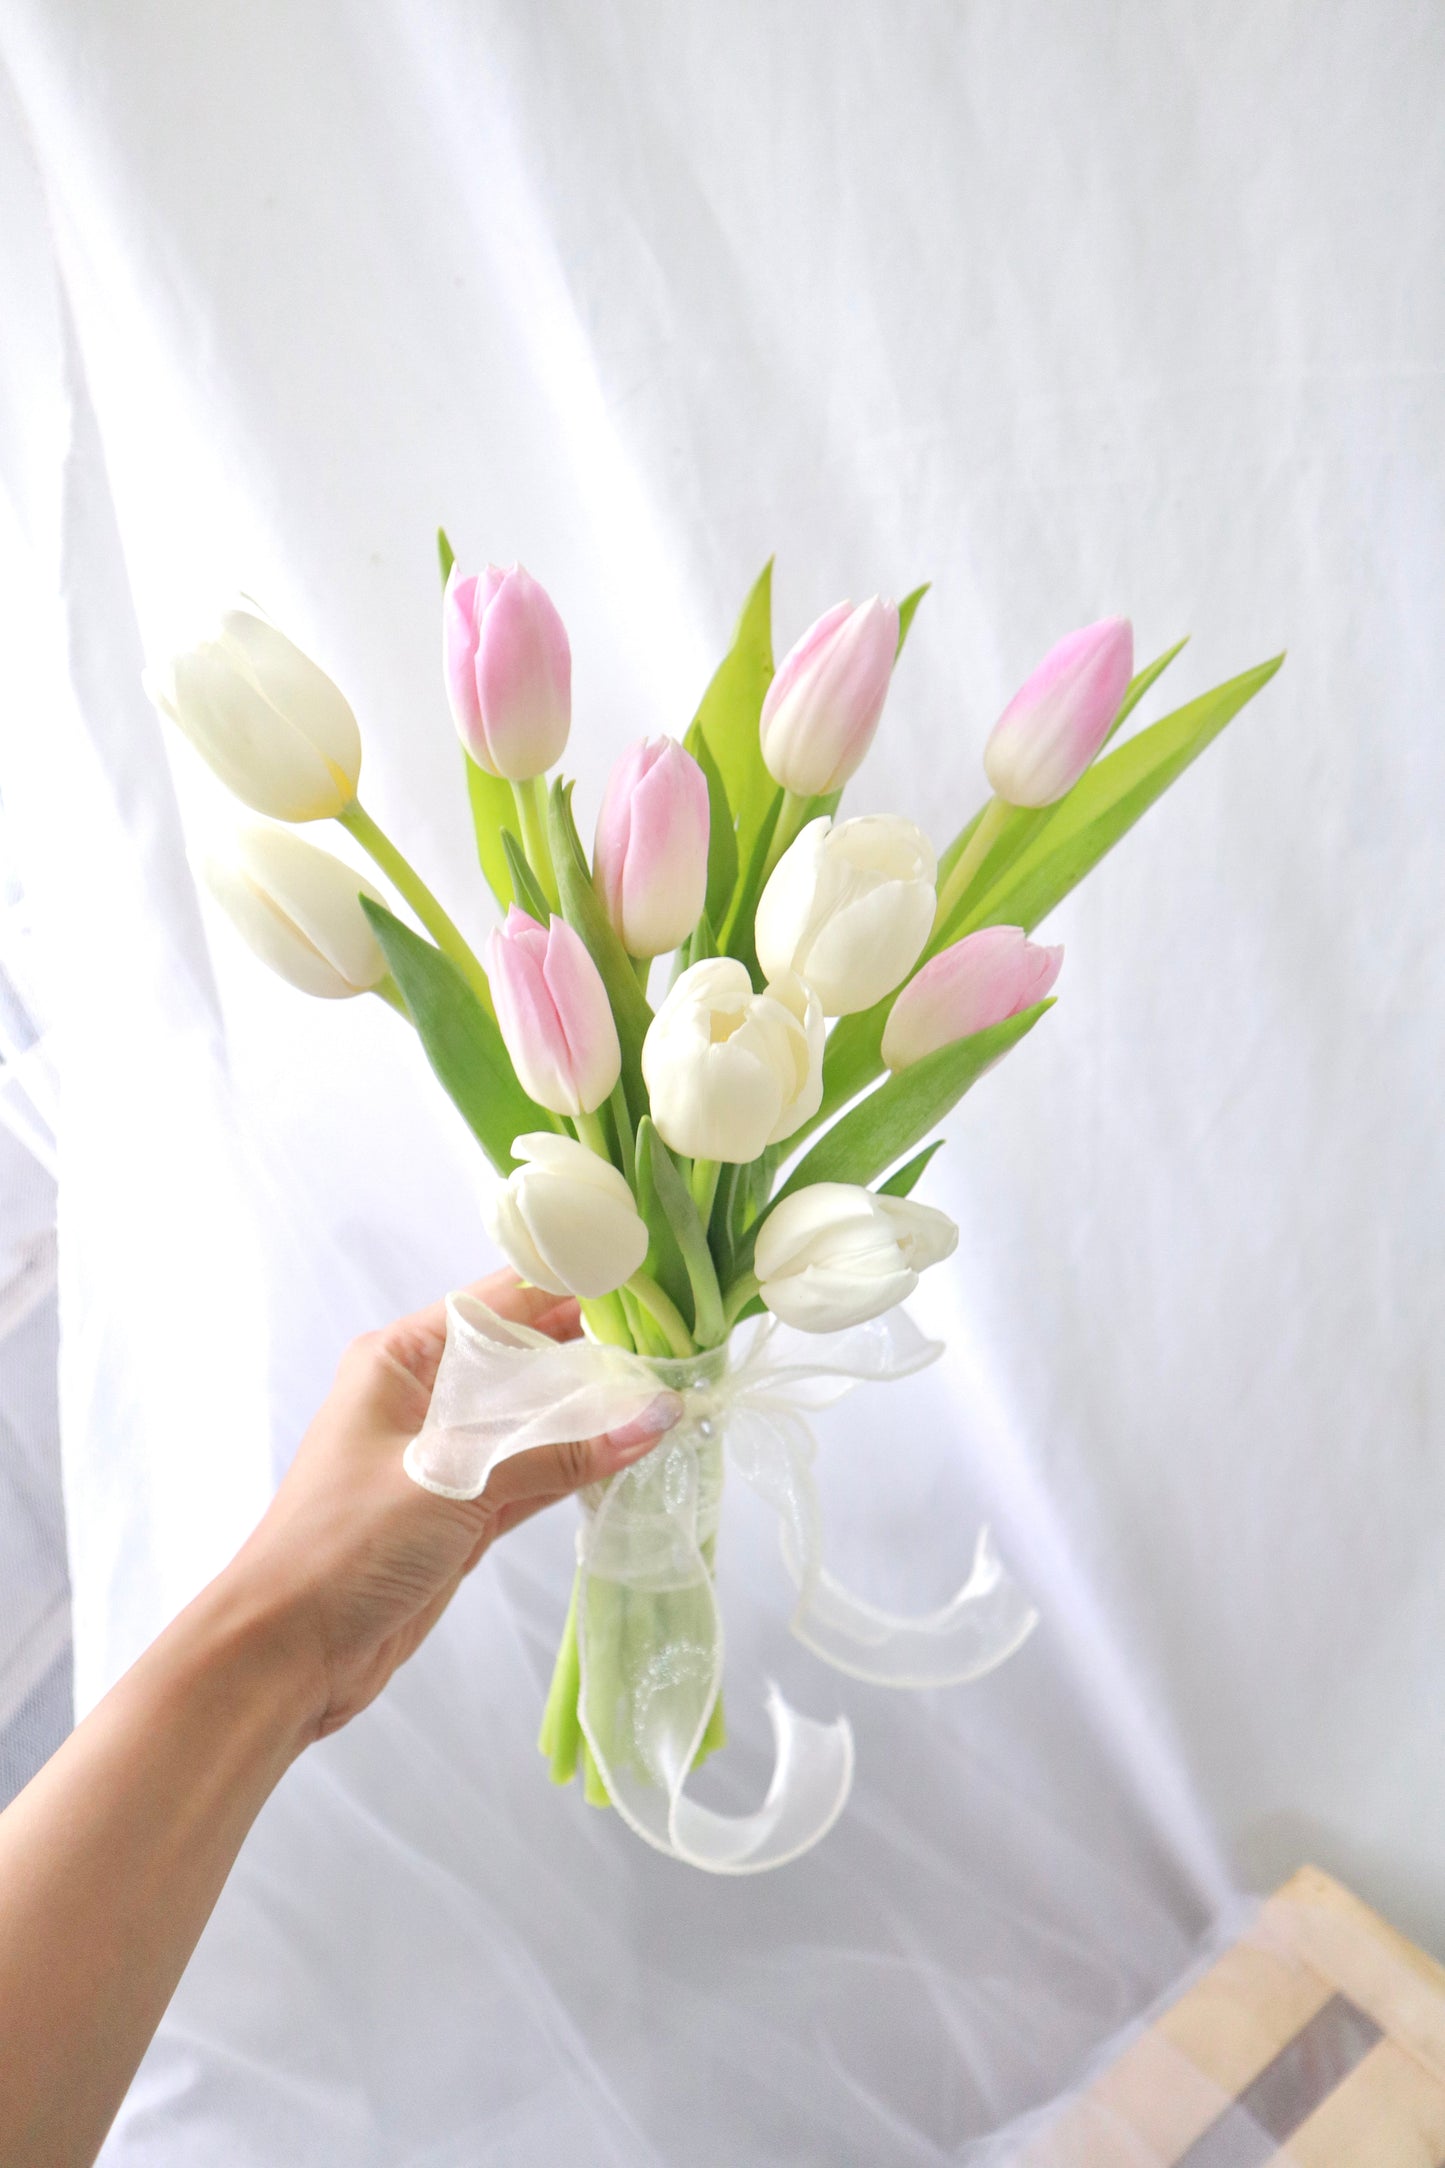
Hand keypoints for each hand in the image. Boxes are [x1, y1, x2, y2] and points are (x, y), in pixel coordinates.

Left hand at [223, 1269, 678, 1740]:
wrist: (285, 1654)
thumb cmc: (343, 1545)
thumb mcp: (452, 1484)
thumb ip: (556, 1453)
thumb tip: (654, 1418)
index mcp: (401, 1359)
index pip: (499, 1302)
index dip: (569, 1287)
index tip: (642, 1282)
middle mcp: (423, 1396)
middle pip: (524, 1358)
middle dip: (594, 1353)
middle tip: (676, 1346)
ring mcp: (446, 1456)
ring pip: (534, 1418)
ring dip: (592, 1414)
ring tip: (669, 1396)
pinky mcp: (463, 1512)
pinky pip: (533, 1472)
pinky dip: (577, 1465)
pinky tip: (630, 1453)